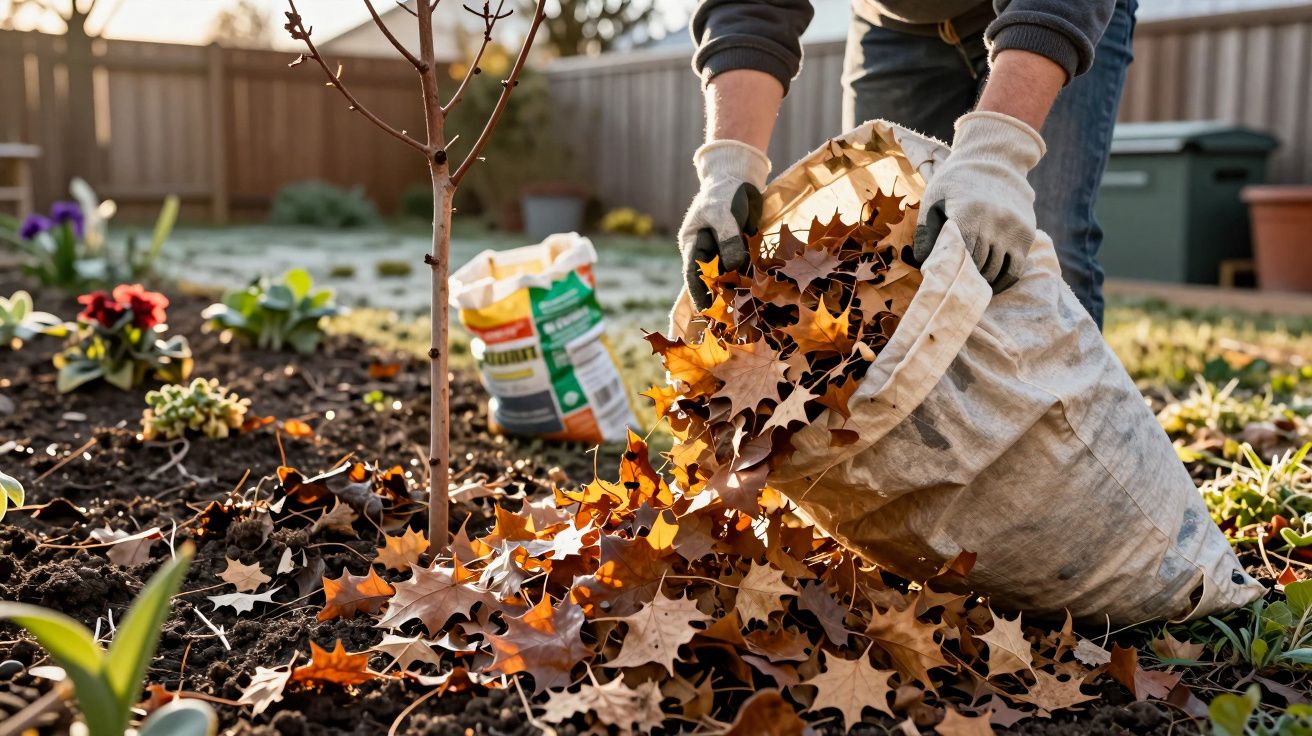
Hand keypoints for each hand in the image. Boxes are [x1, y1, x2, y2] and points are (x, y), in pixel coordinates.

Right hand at [678, 140, 768, 309]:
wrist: (740, 175)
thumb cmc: (724, 192)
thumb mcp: (723, 214)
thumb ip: (728, 240)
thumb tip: (733, 267)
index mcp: (693, 243)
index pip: (693, 273)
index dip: (700, 292)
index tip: (706, 309)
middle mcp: (708, 249)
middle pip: (713, 277)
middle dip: (721, 295)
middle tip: (731, 315)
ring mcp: (725, 248)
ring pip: (731, 273)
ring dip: (738, 288)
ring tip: (747, 307)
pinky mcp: (742, 246)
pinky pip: (746, 265)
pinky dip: (752, 276)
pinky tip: (761, 289)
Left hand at [913, 111, 1045, 292]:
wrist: (995, 159)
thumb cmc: (956, 180)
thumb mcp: (934, 199)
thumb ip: (926, 232)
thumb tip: (924, 264)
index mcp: (968, 215)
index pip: (960, 259)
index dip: (951, 273)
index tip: (942, 280)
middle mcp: (995, 224)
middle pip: (978, 268)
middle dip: (966, 280)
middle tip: (954, 288)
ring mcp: (1014, 230)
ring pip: (997, 272)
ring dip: (983, 283)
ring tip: (970, 286)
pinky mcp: (1027, 234)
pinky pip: (1016, 268)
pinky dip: (1003, 281)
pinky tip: (990, 284)